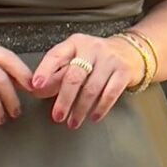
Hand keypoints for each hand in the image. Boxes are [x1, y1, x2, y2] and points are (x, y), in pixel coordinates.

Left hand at [29, 32, 144, 126]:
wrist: (129, 51)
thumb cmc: (94, 59)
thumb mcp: (74, 60)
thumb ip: (55, 75)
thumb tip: (36, 92)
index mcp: (75, 43)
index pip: (56, 55)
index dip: (45, 70)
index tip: (36, 85)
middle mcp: (92, 48)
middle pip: (74, 76)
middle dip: (64, 100)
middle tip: (57, 116)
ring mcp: (110, 59)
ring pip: (91, 88)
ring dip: (81, 109)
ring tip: (73, 122)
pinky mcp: (124, 71)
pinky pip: (110, 94)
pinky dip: (100, 108)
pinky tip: (93, 117)